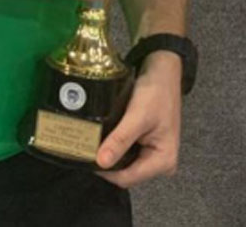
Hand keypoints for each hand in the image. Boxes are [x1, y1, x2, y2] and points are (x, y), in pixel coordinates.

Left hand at [95, 51, 182, 188]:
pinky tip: (99, 136)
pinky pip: (125, 150)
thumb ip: (120, 140)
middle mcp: (160, 161)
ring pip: (123, 161)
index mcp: (163, 161)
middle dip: (105, 161)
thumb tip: (101, 162)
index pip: (127, 177)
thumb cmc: (156, 91)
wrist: (163, 69)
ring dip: (107, 152)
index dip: (105, 171)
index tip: (84, 157)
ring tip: (88, 140)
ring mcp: (152, 152)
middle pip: (125, 171)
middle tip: (82, 147)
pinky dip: (112, 144)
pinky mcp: (144, 142)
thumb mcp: (137, 115)